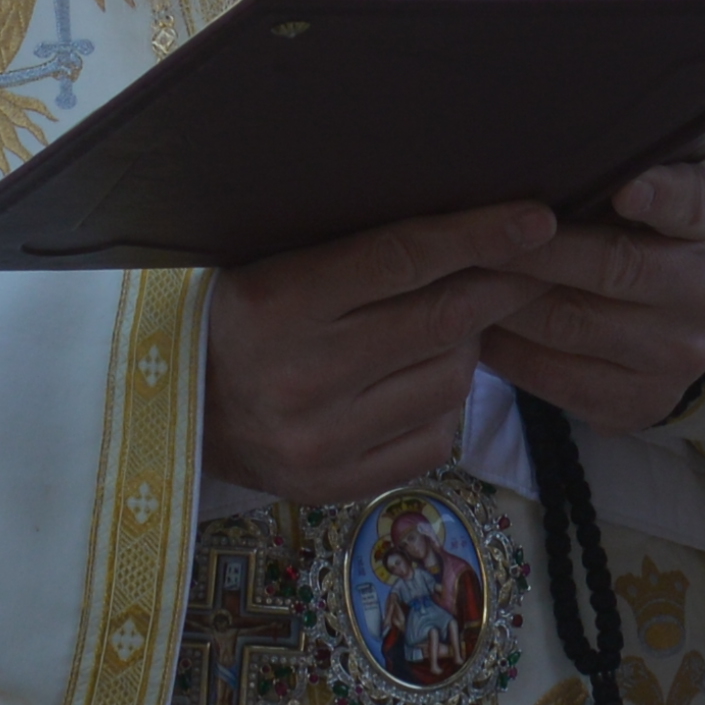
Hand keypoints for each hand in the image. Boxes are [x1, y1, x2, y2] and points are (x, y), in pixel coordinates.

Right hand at [203, 206, 551, 503]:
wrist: (169, 413)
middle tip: (531, 262)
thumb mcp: (269, 263)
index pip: (403, 258)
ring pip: (450, 381)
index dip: (478, 234)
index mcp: (277, 302)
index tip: (535, 218)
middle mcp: (301, 376)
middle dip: (501, 285)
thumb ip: (351, 250)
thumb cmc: (228, 318)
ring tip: (456, 323)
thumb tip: (459, 224)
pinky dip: (446, 402)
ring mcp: (321, 441)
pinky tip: (426, 378)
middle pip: (441, 321)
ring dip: (471, 344)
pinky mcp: (335, 486)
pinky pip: (434, 438)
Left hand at [470, 163, 704, 435]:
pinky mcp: (642, 402)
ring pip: (571, 326)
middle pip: (611, 268)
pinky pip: (555, 378)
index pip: (690, 205)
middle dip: (532, 252)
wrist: (671, 322)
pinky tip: (473, 326)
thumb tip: (531, 155)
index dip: (658, 197)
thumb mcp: (647, 192)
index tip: (624, 190)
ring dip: (505, 300)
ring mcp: (678, 356)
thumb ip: (612, 172)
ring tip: (458, 277)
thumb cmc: (637, 234)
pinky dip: (506, 350)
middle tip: (472, 235)